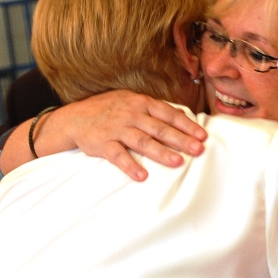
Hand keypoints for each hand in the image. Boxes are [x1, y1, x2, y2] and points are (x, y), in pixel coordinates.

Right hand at [59, 90, 207, 180]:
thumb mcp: (133, 101)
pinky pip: (118, 156)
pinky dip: (130, 166)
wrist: (74, 117)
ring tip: (178, 162)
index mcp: (141, 103)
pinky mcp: (103, 144)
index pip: (169, 114)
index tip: (203, 136)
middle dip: (181, 140)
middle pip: (160, 129)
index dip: (187, 125)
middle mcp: (131, 115)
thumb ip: (156, 109)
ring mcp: (117, 129)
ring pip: (142, 141)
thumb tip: (183, 115)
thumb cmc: (110, 109)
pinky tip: (142, 176)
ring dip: (161, 152)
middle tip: (198, 150)